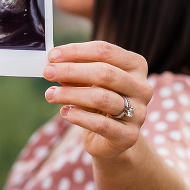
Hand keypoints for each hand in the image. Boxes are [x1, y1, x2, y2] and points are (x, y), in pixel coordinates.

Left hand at [43, 41, 152, 159]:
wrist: (113, 138)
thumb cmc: (99, 102)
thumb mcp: (89, 83)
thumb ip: (76, 72)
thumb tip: (54, 64)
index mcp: (136, 66)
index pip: (105, 51)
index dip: (76, 51)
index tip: (52, 56)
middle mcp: (142, 87)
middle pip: (105, 73)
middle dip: (72, 71)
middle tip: (48, 72)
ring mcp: (139, 112)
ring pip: (102, 98)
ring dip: (71, 94)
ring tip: (51, 94)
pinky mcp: (129, 136)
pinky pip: (100, 124)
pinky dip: (79, 116)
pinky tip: (64, 112)